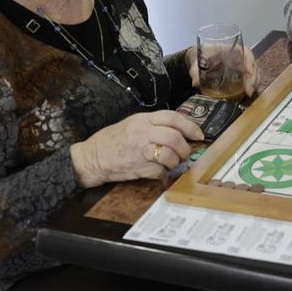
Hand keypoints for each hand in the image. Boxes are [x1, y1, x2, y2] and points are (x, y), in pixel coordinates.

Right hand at [70, 110, 203, 186]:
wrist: (92, 157)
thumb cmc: (114, 140)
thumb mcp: (133, 124)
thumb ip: (154, 125)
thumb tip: (180, 131)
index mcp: (142, 119)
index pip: (173, 118)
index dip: (190, 126)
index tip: (199, 134)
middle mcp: (142, 133)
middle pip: (174, 137)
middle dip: (185, 148)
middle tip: (185, 153)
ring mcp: (139, 151)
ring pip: (169, 155)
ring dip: (176, 162)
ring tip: (172, 163)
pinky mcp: (137, 168)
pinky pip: (160, 171)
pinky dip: (163, 173)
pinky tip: (158, 170)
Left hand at [187, 44, 260, 96]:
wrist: (200, 57)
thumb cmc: (201, 54)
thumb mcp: (197, 61)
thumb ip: (195, 71)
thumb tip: (195, 82)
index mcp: (231, 48)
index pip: (246, 52)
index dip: (250, 62)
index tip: (249, 72)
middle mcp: (239, 55)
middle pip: (252, 63)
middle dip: (253, 77)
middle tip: (249, 90)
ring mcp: (241, 63)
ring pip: (254, 70)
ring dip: (255, 82)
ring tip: (249, 93)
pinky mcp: (240, 71)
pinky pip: (251, 76)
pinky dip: (252, 83)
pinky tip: (249, 92)